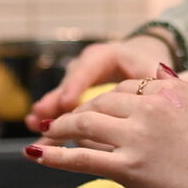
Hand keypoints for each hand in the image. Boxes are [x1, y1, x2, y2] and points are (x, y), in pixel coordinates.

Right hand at [27, 35, 173, 130]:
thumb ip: (145, 85)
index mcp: (109, 54)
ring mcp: (82, 78)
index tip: (67, 102)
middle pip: (70, 83)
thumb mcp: (152, 75)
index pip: (90, 67)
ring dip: (50, 112)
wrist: (149, 60)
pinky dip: (56, 120)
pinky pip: (65, 107)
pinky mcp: (80, 93)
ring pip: (64, 95)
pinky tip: (41, 132)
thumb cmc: (152, 69)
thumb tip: (142, 101)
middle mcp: (90, 64)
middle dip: (55, 101)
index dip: (77, 84)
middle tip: (42, 116)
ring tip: (35, 124)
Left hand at [30, 68, 187, 187]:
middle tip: (68, 121)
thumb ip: (185, 93)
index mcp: (174, 91)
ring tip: (49, 133)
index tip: (100, 109)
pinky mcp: (128, 166)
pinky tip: (37, 155)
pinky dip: (55, 155)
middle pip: (104, 101)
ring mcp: (138, 135)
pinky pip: (82, 157)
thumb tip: (164, 72)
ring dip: (62, 127)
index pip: (131, 87)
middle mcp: (152, 106)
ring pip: (87, 123)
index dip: (111, 99)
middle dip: (82, 110)